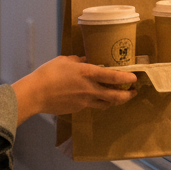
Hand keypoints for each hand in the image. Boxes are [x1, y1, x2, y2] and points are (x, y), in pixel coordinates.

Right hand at [12, 55, 136, 123]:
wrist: (35, 94)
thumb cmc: (49, 73)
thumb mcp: (65, 60)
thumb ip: (78, 61)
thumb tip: (86, 61)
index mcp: (88, 74)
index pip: (113, 77)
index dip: (126, 78)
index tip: (135, 78)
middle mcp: (90, 89)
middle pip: (115, 96)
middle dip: (128, 95)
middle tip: (133, 92)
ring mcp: (84, 101)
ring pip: (106, 104)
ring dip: (115, 101)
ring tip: (118, 97)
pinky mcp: (78, 109)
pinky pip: (91, 105)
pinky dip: (96, 102)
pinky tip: (93, 98)